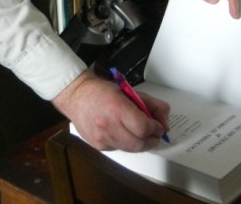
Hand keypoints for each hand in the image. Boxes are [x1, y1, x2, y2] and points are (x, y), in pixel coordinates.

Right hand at [52, 71, 169, 150]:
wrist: (76, 96)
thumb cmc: (101, 91)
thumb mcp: (129, 91)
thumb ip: (151, 104)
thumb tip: (164, 120)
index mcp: (117, 108)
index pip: (143, 127)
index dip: (156, 129)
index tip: (159, 126)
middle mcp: (108, 125)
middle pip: (139, 143)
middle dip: (152, 140)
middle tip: (155, 133)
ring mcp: (102, 138)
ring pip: (131, 149)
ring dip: (141, 143)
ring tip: (142, 133)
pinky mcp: (98, 146)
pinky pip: (120, 149)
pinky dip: (127, 144)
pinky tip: (125, 133)